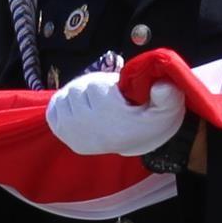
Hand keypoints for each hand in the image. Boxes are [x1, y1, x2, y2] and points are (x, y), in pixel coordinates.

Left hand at [46, 69, 186, 157]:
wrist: (141, 140)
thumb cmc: (152, 119)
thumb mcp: (168, 106)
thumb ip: (167, 95)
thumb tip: (162, 86)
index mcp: (110, 119)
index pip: (93, 85)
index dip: (104, 82)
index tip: (117, 91)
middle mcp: (88, 130)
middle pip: (75, 90)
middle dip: (89, 87)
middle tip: (105, 96)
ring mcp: (75, 136)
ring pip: (64, 98)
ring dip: (76, 95)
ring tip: (94, 102)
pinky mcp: (68, 139)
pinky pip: (53, 111)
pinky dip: (62, 105)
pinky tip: (79, 108)